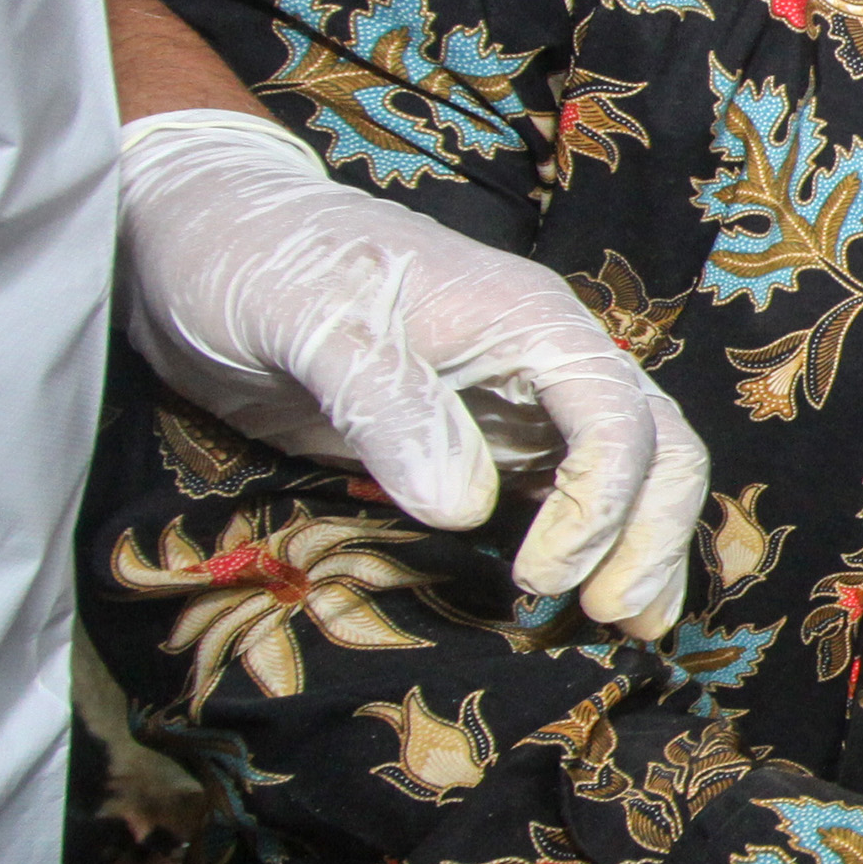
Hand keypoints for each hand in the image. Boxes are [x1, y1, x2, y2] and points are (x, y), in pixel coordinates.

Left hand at [114, 110, 707, 638]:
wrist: (205, 237)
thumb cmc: (256, 258)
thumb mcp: (308, 319)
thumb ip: (388, 406)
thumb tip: (463, 510)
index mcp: (527, 319)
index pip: (616, 418)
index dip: (601, 506)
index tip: (539, 576)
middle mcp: (544, 361)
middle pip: (657, 447)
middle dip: (651, 535)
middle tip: (606, 618)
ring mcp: (518, 403)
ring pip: (633, 473)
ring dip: (642, 549)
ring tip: (623, 626)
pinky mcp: (481, 441)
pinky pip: (568, 494)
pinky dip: (592, 548)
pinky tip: (583, 600)